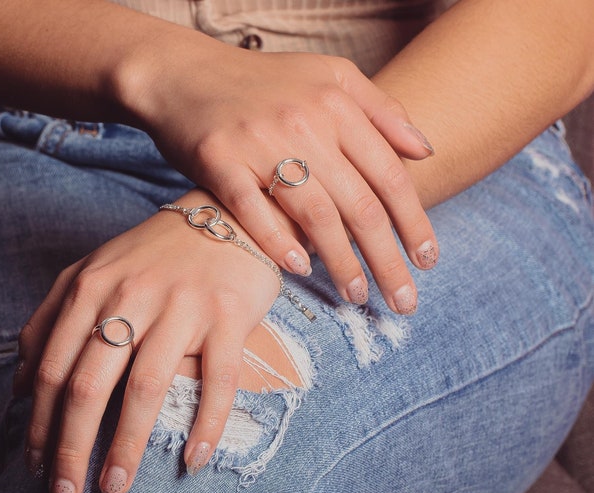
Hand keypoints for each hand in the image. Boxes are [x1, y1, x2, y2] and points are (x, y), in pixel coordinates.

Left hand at [13, 192, 279, 492]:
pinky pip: (217, 381)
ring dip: (127, 448)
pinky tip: (193, 461)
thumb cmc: (154, 254)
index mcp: (91, 287)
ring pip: (146, 389)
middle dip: (71, 449)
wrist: (226, 215)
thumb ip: (49, 319)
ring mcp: (181, 307)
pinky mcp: (227, 316)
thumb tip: (20, 387)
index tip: (34, 467)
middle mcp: (131, 296)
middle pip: (90, 385)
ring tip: (114, 488)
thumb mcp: (91, 272)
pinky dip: (205, 425)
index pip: (54, 368)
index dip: (40, 424)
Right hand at [122, 44, 437, 313]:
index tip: (427, 259)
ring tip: (356, 295)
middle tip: (404, 300)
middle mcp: (304, 123)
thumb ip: (381, 109)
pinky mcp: (219, 160)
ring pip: (314, 215)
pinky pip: (254, 211)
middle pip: (359, 204)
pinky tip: (300, 269)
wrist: (186, 71)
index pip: (388, 174)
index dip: (414, 222)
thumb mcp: (330, 75)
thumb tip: (424, 152)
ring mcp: (259, 142)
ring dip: (341, 263)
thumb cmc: (263, 82)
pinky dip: (278, 243)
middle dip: (387, 259)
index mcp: (336, 103)